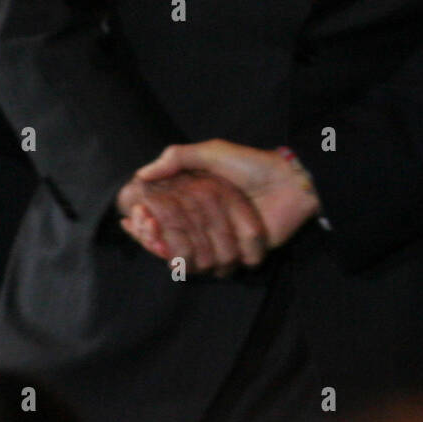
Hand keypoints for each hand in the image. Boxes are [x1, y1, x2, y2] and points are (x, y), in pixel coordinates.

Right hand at [136, 139, 321, 253]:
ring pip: (193, 261)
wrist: (290, 181)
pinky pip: (219, 268)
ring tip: (161, 242)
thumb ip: (179, 158)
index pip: (165, 223)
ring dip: (177, 254)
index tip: (132, 220)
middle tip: (144, 230)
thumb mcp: (213, 152)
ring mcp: (226, 243)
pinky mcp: (243, 256)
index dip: (147, 224)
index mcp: (200, 205)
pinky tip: (189, 254)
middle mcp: (210, 227)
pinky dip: (205, 263)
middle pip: (174, 245)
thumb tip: (141, 173)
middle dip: (155, 240)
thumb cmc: (252, 164)